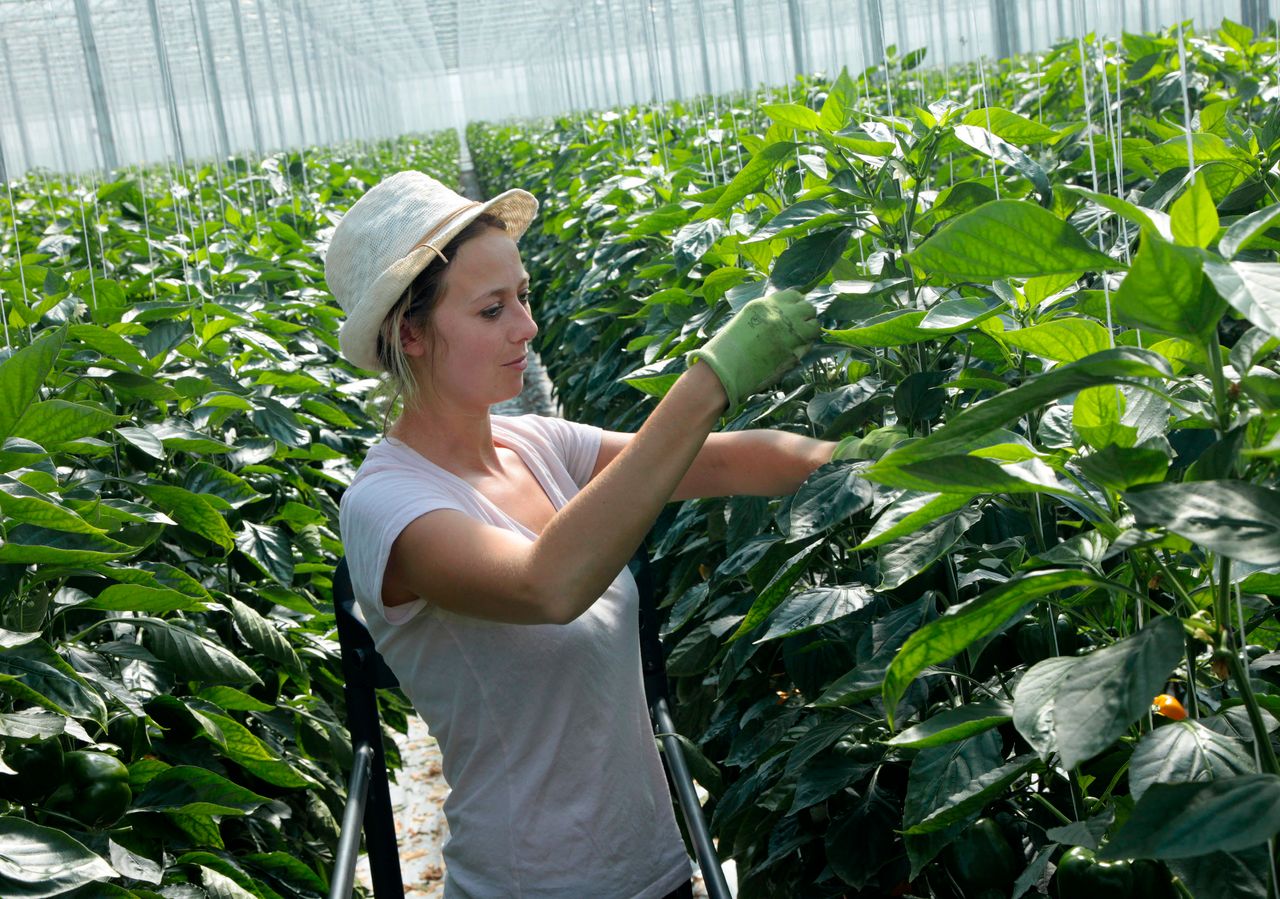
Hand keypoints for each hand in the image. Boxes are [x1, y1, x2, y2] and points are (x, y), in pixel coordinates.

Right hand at [687, 289, 820, 412]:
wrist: (723, 370)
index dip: (797, 304)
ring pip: (815, 326)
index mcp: (766, 304)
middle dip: (807, 316)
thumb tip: (785, 314)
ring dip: (810, 331)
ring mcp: (789, 334)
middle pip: (808, 307)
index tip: (795, 312)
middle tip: (800, 327)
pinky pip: (808, 346)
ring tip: (800, 339)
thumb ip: (766, 315)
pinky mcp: (794, 353)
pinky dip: (804, 348)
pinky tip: (793, 352)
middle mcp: (781, 315)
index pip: (794, 295)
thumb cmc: (729, 348)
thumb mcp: (746, 320)